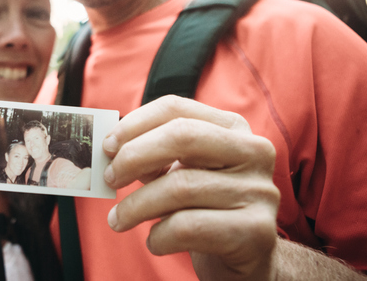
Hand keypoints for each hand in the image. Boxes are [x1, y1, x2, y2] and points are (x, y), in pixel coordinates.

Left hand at [102, 95, 279, 280]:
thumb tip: (110, 151)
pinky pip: (189, 227)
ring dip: (136, 206)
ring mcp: (259, 190)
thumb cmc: (204, 207)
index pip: (176, 108)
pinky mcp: (255, 230)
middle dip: (134, 156)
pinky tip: (155, 241)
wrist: (246, 257)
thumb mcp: (181, 172)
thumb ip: (153, 157)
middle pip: (182, 136)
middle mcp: (253, 151)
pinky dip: (159, 236)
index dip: (134, 124)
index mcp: (233, 127)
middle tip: (109, 179)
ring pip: (180, 187)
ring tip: (118, 220)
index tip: (107, 146)